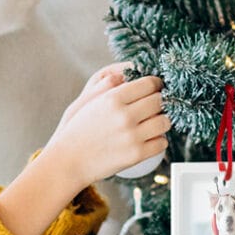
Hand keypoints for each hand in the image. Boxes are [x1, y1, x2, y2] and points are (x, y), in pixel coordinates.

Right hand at [0, 71, 169, 234]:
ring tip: (153, 123)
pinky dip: (159, 140)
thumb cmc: (78, 130)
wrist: (69, 161)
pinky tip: (150, 139)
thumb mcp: (89, 101)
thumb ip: (109, 85)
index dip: (156, 85)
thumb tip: (129, 73)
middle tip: (155, 107)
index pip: (149, 84)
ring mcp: (132, 136)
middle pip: (160, 101)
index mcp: (113, 99)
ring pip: (165, 122)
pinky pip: (162, 143)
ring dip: (162, 121)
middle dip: (160, 102)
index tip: (156, 88)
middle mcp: (124, 116)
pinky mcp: (136, 154)